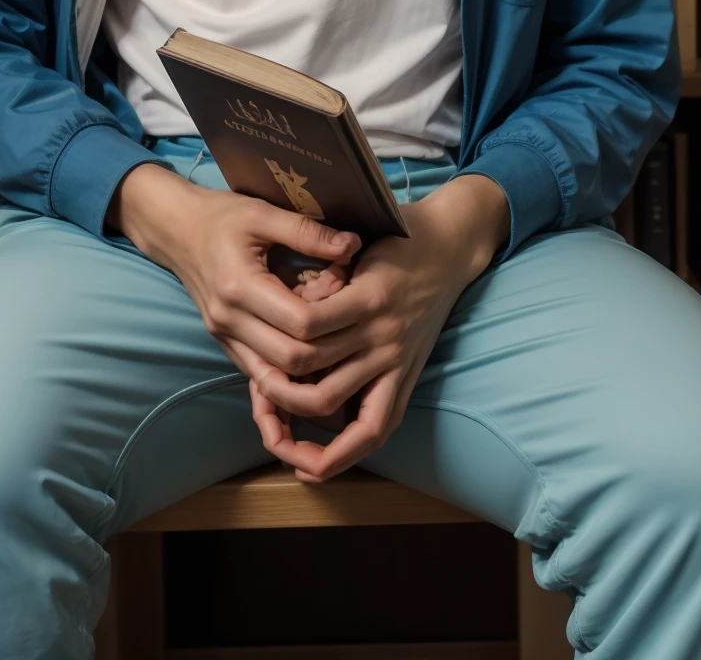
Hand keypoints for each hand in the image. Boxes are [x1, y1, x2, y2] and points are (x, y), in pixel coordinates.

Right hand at [107, 162, 361, 383]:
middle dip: (327, 346)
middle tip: (344, 320)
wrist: (175, 230)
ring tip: (331, 339)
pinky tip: (310, 355)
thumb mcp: (263, 212)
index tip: (345, 290)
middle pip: (291, 360)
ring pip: (276, 377)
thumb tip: (352, 246)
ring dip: (308, 367)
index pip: (299, 323)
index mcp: (240, 286)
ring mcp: (224, 336)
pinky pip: (260, 373)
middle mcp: (229, 320)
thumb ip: (307, 231)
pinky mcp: (225, 343)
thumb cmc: (220, 216)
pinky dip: (288, 372)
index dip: (332, 315)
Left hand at [249, 174, 509, 481]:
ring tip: (274, 435)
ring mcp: (396, 358)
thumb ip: (324, 264)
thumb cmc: (398, 236)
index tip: (250, 351)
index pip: (309, 329)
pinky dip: (345, 451)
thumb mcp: (357, 238)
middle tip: (253, 399)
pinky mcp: (407, 374)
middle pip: (319, 379)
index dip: (275, 346)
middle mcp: (382, 335)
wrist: (450, 246)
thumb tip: (287, 296)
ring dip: (303, 428)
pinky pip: (378, 426)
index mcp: (367, 296)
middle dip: (278, 396)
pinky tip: (314, 463)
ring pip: (342, 409)